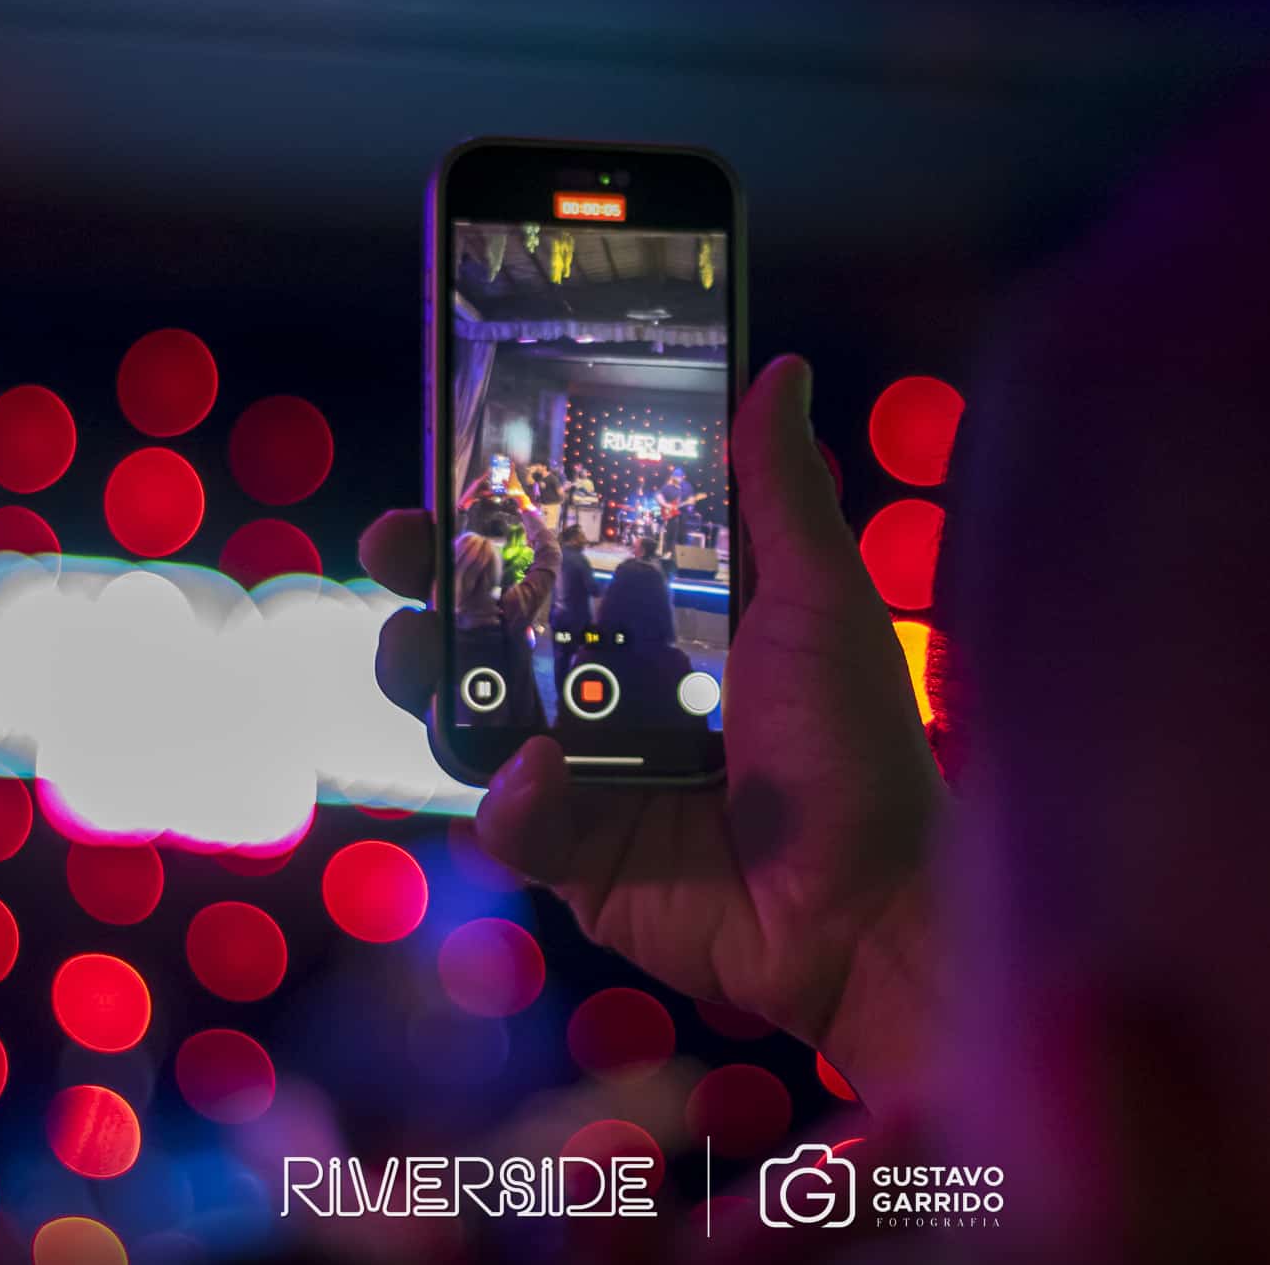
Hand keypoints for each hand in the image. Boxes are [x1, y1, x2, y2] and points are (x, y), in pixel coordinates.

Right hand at [363, 356, 946, 1107]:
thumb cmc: (854, 746)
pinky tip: (543, 769)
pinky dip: (514, 794)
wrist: (869, 900)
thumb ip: (779, 491)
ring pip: (469, 717)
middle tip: (399, 544)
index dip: (497, 519)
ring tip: (414, 646)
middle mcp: (610, 695)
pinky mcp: (574, 856)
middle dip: (432, 583)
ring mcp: (584, 776)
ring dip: (427, 675)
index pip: (558, 559)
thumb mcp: (819, 599)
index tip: (453, 471)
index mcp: (662, 630)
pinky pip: (510, 819)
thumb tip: (781, 369)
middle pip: (489, 629)